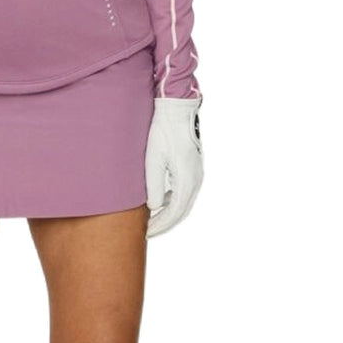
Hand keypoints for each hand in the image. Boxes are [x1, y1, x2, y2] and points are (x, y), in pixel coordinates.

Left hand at [145, 94, 202, 238]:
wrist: (177, 108)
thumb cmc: (163, 131)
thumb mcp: (153, 158)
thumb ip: (153, 185)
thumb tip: (153, 207)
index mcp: (187, 179)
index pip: (174, 213)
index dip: (160, 226)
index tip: (146, 233)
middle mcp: (195, 179)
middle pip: (182, 211)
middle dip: (165, 224)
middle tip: (148, 232)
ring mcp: (197, 173)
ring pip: (184, 203)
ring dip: (170, 214)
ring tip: (152, 220)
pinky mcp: (193, 166)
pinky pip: (185, 192)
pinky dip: (173, 202)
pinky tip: (159, 201)